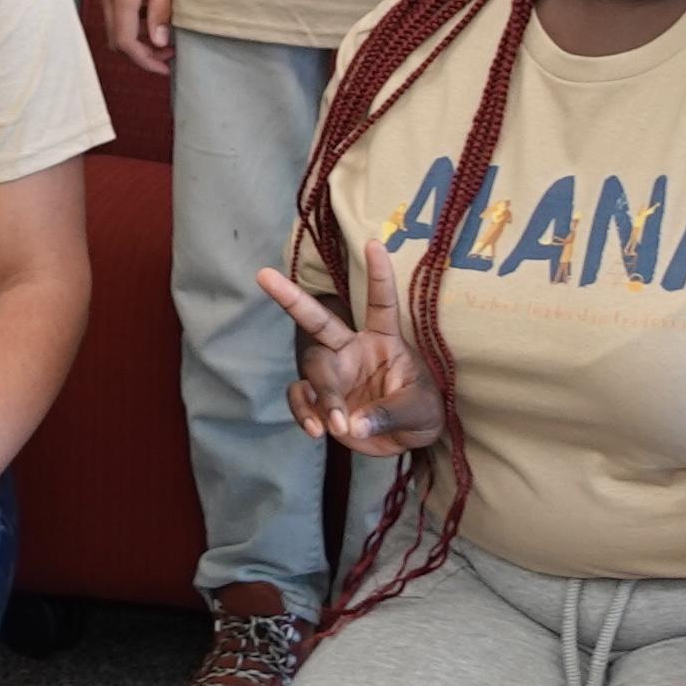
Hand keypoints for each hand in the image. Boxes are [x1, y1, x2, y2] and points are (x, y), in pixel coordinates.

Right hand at [92, 0, 174, 75]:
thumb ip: (161, 6)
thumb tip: (160, 42)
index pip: (125, 41)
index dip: (144, 61)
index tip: (166, 68)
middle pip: (115, 35)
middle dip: (140, 51)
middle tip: (168, 54)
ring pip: (112, 18)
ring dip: (134, 33)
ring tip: (163, 31)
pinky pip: (111, 0)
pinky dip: (127, 14)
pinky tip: (149, 5)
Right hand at [255, 241, 441, 453]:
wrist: (407, 443)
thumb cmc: (421, 413)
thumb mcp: (420, 411)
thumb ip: (390, 413)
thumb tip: (352, 423)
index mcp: (384, 339)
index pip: (380, 303)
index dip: (378, 275)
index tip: (373, 243)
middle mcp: (353, 349)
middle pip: (319, 322)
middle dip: (292, 298)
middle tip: (263, 275)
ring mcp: (334, 374)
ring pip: (312, 368)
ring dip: (321, 396)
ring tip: (333, 425)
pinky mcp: (320, 401)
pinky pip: (301, 398)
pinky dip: (304, 414)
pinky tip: (318, 431)